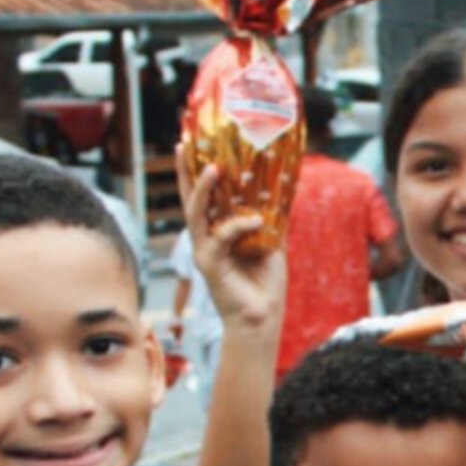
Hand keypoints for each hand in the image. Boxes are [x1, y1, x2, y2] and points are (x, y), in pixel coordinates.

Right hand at [176, 150, 287, 335]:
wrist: (262, 320)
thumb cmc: (265, 285)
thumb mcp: (272, 242)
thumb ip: (271, 218)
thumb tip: (283, 191)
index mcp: (218, 232)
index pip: (205, 197)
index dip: (198, 172)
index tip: (194, 145)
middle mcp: (206, 239)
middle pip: (189, 199)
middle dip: (185, 172)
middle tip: (183, 145)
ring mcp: (205, 252)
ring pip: (196, 215)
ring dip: (203, 190)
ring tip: (213, 168)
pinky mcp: (210, 266)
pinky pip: (220, 238)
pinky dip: (239, 226)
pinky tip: (257, 220)